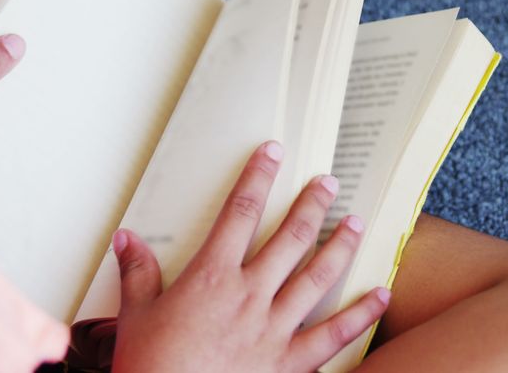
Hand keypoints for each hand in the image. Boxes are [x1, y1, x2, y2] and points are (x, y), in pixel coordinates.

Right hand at [110, 141, 389, 371]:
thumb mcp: (136, 316)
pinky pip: (334, 334)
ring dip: (340, 246)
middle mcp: (249, 295)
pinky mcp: (290, 362)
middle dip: (311, 205)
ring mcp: (274, 328)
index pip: (239, 213)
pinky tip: (381, 296)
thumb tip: (126, 239)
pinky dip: (362, 314)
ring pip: (317, 276)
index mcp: (212, 277)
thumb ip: (138, 273)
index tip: (272, 154)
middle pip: (289, 237)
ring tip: (355, 222)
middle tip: (328, 183)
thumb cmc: (152, 367)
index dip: (257, 177)